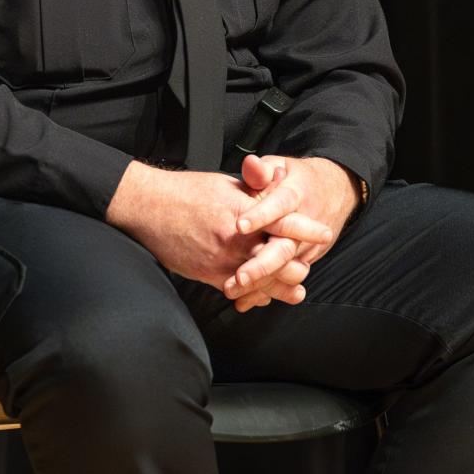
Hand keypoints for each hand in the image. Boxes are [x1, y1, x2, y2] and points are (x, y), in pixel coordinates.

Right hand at [106, 161, 329, 295]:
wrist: (149, 208)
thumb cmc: (187, 191)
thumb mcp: (225, 183)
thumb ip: (254, 186)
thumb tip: (279, 178)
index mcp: (244, 209)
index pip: (285, 221)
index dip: (307, 229)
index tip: (324, 233)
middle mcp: (237, 237)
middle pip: (279, 258)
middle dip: (297, 265)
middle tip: (307, 266)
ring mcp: (223, 259)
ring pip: (262, 280)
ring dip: (280, 286)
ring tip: (296, 289)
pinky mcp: (209, 275)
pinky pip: (239, 290)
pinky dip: (254, 294)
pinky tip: (263, 296)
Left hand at [222, 155, 359, 311]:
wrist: (335, 191)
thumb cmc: (298, 179)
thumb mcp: (281, 166)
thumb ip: (262, 170)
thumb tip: (251, 165)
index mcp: (295, 196)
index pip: (279, 206)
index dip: (260, 215)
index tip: (239, 226)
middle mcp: (304, 225)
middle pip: (284, 248)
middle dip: (262, 264)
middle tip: (238, 276)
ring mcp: (305, 246)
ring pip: (284, 270)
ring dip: (260, 283)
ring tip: (233, 289)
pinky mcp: (305, 260)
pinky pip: (286, 280)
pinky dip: (266, 292)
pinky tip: (245, 300)